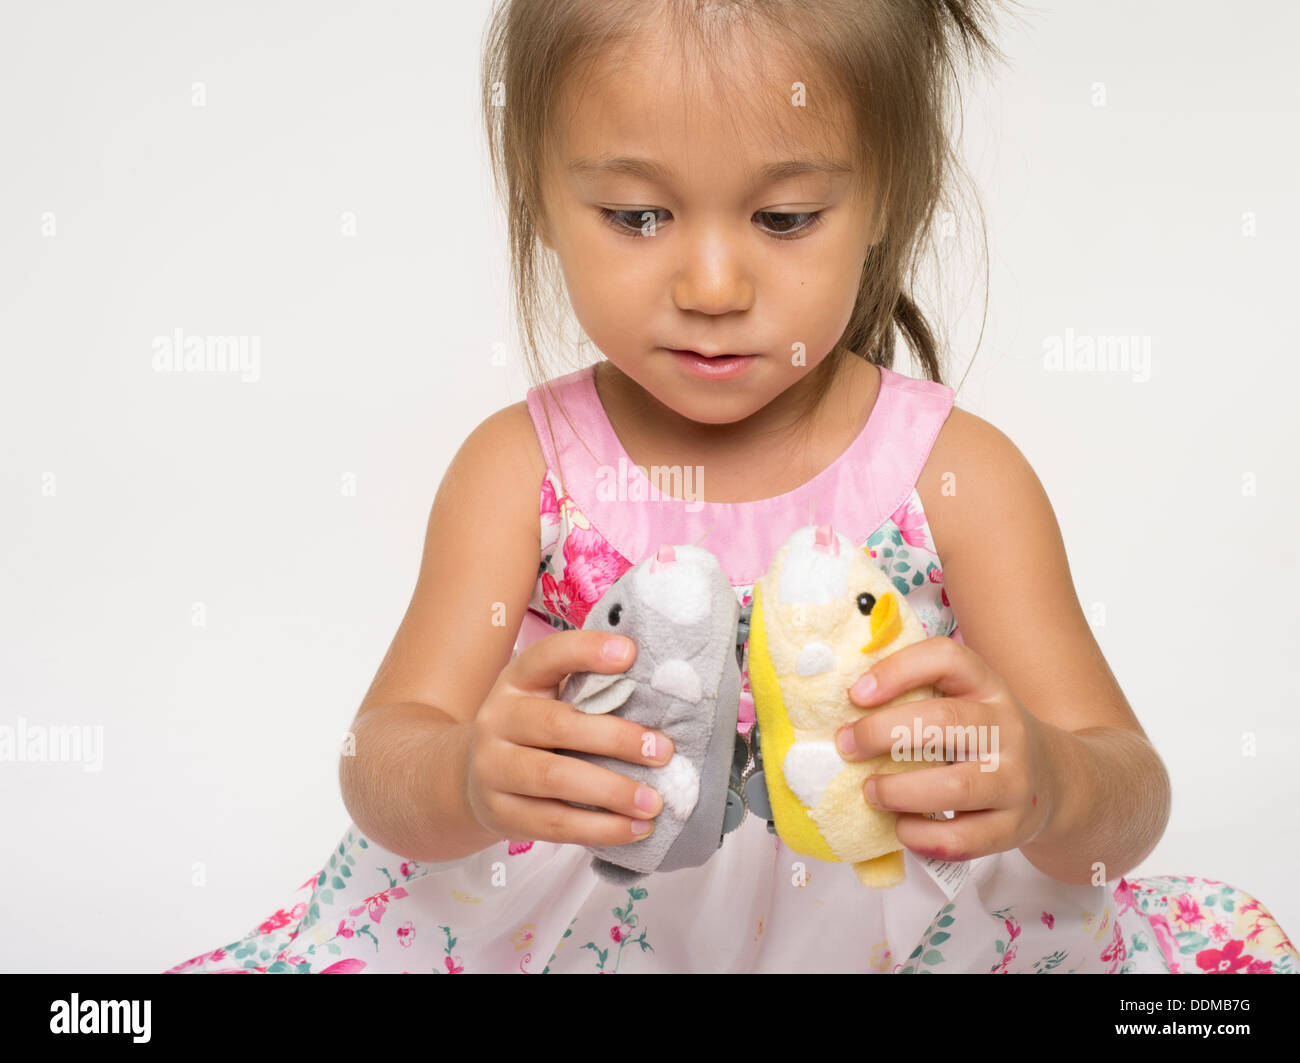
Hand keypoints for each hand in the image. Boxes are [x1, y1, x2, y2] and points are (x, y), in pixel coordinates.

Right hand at [465, 629, 674, 846]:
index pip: (548, 656)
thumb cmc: (534, 731)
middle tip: (664, 751)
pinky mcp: (501, 813)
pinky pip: (554, 823)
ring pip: (555, 778)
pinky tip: (634, 828)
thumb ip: (589, 690)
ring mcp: (493, 768)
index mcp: (517, 681)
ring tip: (653, 802)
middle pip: (558, 725)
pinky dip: (600, 828)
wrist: (474, 778)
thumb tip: (659, 692)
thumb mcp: (548, 699)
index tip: (630, 653)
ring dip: (612, 791)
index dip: (587, 651)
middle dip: (617, 738)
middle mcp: (498, 719)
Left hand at [834, 637, 1064, 863]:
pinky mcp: (1014, 827)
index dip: (897, 670)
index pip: (947, 659)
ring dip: (900, 791)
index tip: (856, 693)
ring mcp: (1015, 779)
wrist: (1057, 781)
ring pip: (956, 785)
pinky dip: (922, 836)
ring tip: (871, 792)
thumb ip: (919, 696)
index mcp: (987, 687)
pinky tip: (901, 827)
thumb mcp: (966, 700)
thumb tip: (845, 710)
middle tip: (847, 745)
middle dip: (884, 733)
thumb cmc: (985, 736)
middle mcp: (1006, 727)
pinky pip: (963, 838)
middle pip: (945, 720)